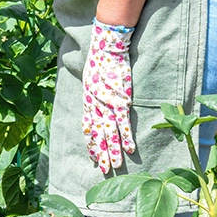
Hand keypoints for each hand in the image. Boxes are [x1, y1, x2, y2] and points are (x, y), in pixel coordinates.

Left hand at [82, 19, 136, 173]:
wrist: (106, 46)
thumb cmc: (101, 60)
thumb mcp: (92, 78)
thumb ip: (94, 91)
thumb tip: (98, 98)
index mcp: (88, 100)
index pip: (88, 127)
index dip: (90, 142)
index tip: (92, 156)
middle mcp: (95, 105)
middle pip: (97, 134)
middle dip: (100, 153)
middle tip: (102, 170)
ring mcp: (107, 103)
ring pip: (109, 132)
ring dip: (112, 150)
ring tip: (114, 166)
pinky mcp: (120, 99)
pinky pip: (123, 122)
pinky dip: (126, 136)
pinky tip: (129, 149)